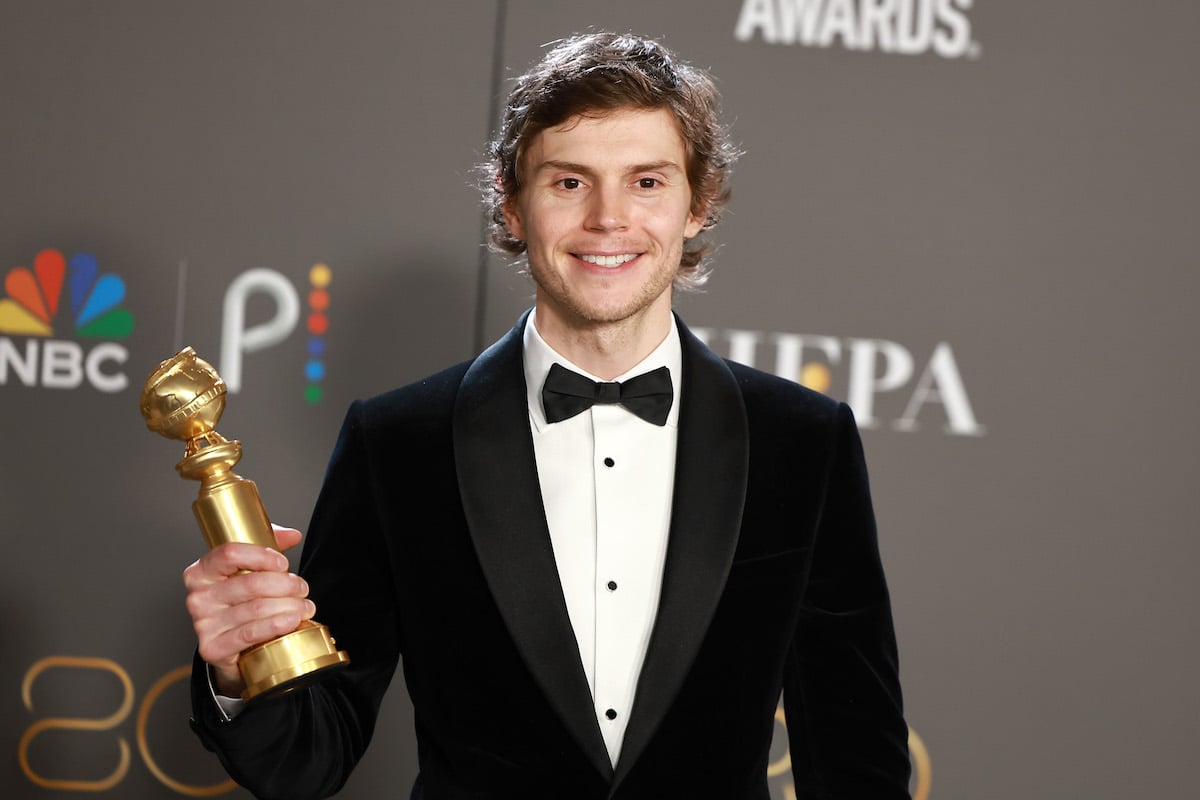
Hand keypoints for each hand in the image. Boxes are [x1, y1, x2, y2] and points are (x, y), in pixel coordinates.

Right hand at [182, 524, 314, 696]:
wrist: (227, 647)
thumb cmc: (239, 604)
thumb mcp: (249, 570)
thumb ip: (269, 545)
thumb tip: (292, 535)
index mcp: (202, 571)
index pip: (230, 553)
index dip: (262, 556)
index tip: (283, 563)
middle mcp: (199, 596)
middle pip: (251, 583)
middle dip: (286, 584)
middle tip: (302, 589)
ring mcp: (203, 623)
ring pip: (257, 608)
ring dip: (289, 606)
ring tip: (305, 607)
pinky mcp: (213, 647)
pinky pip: (250, 633)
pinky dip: (276, 625)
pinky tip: (292, 621)